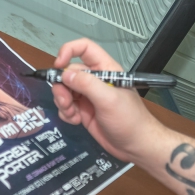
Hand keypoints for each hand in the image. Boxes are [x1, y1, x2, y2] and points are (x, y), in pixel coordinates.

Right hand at [51, 39, 164, 162]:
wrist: (135, 145)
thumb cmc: (129, 120)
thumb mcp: (108, 99)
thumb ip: (86, 84)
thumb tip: (65, 74)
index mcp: (105, 70)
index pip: (84, 48)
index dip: (69, 51)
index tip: (58, 65)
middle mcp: (95, 80)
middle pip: (69, 72)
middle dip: (62, 86)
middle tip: (66, 101)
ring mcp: (89, 96)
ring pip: (65, 90)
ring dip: (63, 102)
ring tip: (73, 114)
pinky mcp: (84, 111)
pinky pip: (66, 106)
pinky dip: (66, 113)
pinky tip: (76, 121)